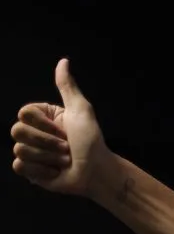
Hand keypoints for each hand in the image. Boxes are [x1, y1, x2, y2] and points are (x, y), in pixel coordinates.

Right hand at [10, 59, 110, 195]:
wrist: (96, 172)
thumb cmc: (92, 142)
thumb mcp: (81, 110)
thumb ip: (68, 87)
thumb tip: (63, 61)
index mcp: (45, 117)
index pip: (24, 113)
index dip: (43, 125)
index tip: (64, 131)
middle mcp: (35, 133)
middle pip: (17, 131)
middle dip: (46, 142)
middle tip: (67, 148)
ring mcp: (31, 152)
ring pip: (19, 149)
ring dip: (47, 157)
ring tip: (64, 160)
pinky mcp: (30, 171)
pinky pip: (20, 166)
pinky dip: (40, 171)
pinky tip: (55, 172)